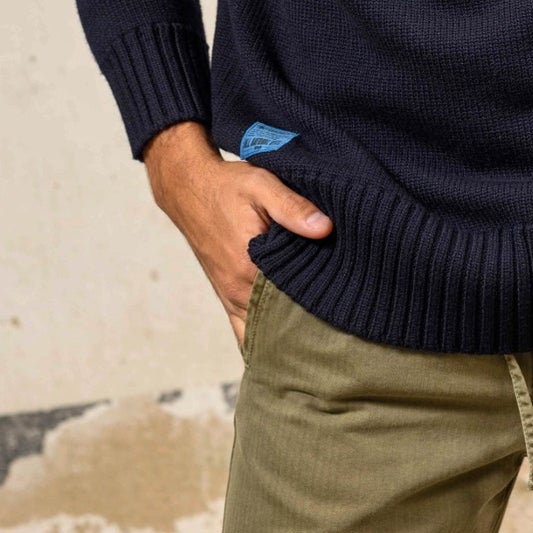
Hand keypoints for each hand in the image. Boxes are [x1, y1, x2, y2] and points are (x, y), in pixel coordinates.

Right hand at [141, 121, 332, 352]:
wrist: (188, 189)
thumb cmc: (228, 187)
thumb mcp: (261, 186)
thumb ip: (293, 208)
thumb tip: (325, 228)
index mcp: (248, 269)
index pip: (291, 306)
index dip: (318, 313)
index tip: (343, 315)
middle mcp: (237, 292)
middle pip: (276, 329)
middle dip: (304, 334)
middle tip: (336, 339)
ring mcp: (230, 297)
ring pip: (258, 336)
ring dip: (283, 340)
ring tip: (315, 346)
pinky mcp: (226, 295)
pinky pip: (243, 330)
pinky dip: (262, 339)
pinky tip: (283, 346)